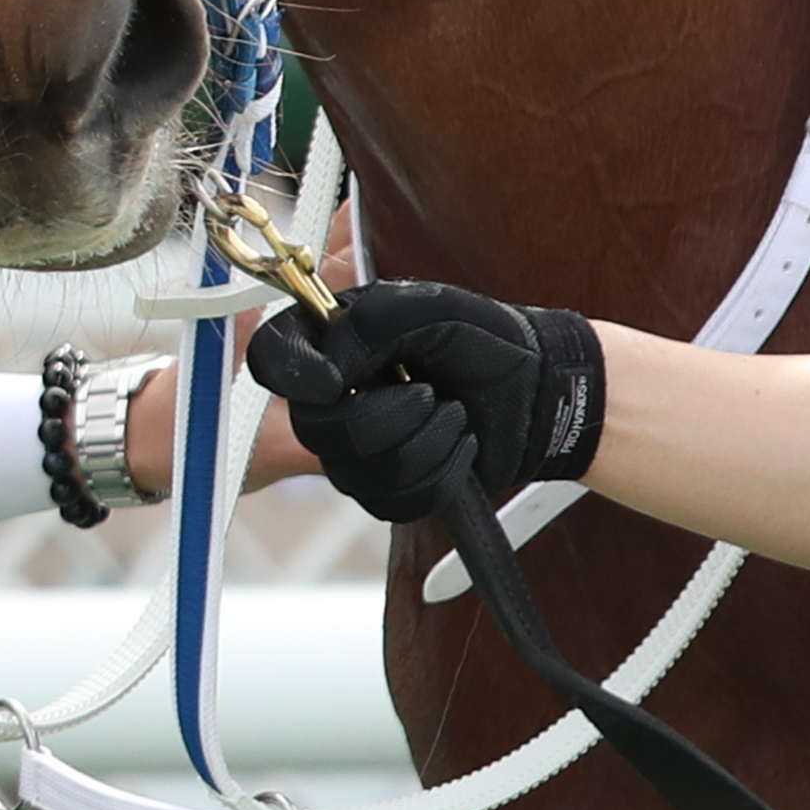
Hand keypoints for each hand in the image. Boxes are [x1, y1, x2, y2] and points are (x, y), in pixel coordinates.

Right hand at [239, 279, 607, 522]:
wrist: (538, 395)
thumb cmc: (488, 342)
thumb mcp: (432, 309)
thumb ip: (370, 324)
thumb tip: (326, 371)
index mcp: (331, 341)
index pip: (271, 356)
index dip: (292, 373)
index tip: (334, 381)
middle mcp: (331, 397)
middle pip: (316, 428)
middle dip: (388, 414)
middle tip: (431, 390)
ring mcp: (354, 449)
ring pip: (355, 470)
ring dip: (424, 441)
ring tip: (452, 414)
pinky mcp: (385, 489)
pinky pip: (390, 500)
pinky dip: (439, 471)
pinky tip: (457, 446)